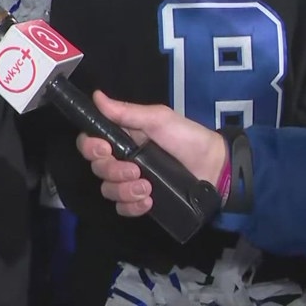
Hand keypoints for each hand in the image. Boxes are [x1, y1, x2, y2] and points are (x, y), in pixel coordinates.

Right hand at [76, 91, 226, 216]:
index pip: (90, 143)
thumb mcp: (158, 119)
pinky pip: (123, 209)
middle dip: (113, 171)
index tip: (104, 149)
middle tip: (135, 171)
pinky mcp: (142, 201)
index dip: (90, 148)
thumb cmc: (186, 138)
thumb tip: (96, 96)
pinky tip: (148, 202)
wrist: (214, 167)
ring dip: (124, 190)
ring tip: (147, 188)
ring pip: (108, 190)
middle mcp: (122, 160)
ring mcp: (131, 182)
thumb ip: (126, 112)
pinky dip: (132, 207)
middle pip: (97, 169)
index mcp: (122, 138)